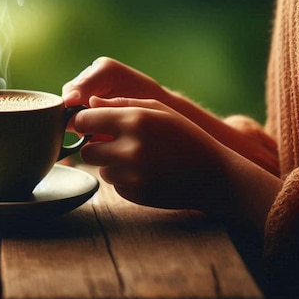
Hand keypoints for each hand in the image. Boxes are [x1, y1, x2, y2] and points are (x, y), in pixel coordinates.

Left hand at [63, 56, 279, 175]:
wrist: (214, 175)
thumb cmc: (185, 135)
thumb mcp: (158, 109)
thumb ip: (121, 103)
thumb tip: (90, 103)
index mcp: (133, 120)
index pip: (84, 120)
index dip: (85, 122)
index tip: (92, 123)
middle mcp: (129, 148)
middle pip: (86, 150)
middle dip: (94, 145)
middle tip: (114, 142)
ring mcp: (132, 175)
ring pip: (100, 168)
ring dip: (110, 163)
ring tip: (138, 157)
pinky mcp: (135, 195)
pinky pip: (114, 185)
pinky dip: (123, 180)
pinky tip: (146, 173)